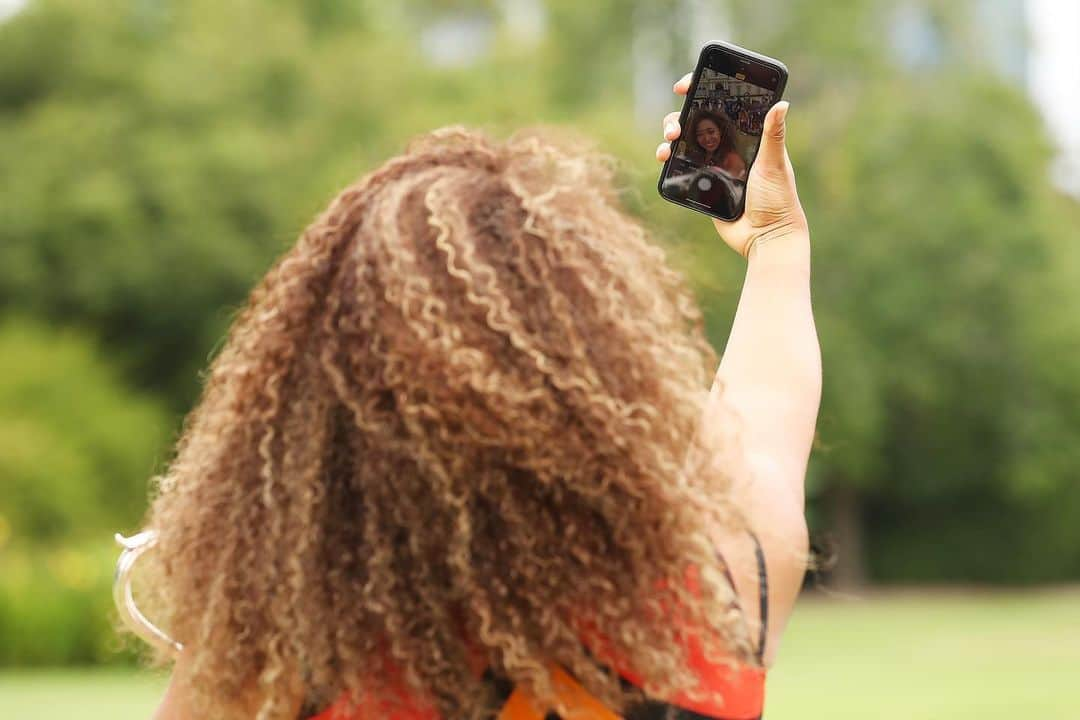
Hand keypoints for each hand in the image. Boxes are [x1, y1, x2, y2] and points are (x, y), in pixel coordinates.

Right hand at [656, 73, 808, 258]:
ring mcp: (713, 165)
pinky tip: (664, 158)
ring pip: (685, 142)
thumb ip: (773, 135)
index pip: (722, 104)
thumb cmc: (778, 200)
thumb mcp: (774, 164)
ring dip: (670, 136)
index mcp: (746, 135)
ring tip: (668, 142)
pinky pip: (681, 168)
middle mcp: (728, 146)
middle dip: (679, 115)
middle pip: (696, 120)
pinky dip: (669, 160)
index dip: (702, 90)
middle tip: (675, 125)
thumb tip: (782, 103)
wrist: (765, 237)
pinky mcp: (703, 185)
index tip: (685, 86)